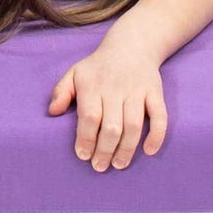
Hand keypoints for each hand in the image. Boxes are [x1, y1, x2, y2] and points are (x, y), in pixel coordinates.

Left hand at [46, 42, 166, 171]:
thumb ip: (61, 92)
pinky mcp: (155, 93)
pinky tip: (149, 151)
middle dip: (105, 150)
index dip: (86, 139)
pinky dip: (156, 135)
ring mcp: (137, 91)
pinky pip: (159, 116)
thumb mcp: (74, 73)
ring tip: (119, 165)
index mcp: (92, 85)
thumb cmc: (98, 67)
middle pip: (112, 126)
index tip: (83, 156)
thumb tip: (52, 112)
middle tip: (99, 166)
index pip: (89, 117)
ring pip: (134, 125)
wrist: (131, 45)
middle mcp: (115, 88)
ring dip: (127, 149)